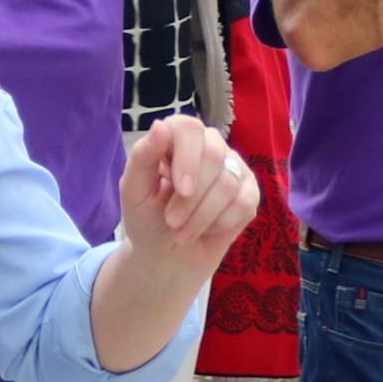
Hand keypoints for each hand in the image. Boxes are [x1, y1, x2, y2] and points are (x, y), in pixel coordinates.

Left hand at [116, 115, 261, 272]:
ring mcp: (232, 166)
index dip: (187, 158)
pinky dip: (220, 224)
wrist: (167, 256)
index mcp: (177, 138)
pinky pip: (244, 203)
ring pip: (228, 183)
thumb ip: (142, 157)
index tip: (180, 190)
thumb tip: (160, 125)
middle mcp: (208, 145)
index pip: (189, 128)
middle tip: (172, 221)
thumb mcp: (134, 191)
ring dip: (201, 216)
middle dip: (192, 197)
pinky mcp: (249, 191)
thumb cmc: (147, 219)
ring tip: (182, 232)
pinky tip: (206, 229)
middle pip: (214, 155)